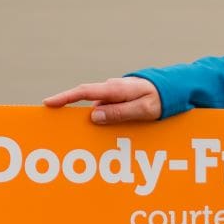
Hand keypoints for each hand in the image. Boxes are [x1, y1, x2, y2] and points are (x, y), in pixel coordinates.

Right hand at [42, 77, 161, 124]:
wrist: (175, 88)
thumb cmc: (161, 99)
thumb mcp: (143, 109)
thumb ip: (119, 113)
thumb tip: (93, 116)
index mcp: (115, 89)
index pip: (84, 92)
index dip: (64, 98)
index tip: (48, 104)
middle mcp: (111, 89)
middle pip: (84, 100)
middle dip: (67, 108)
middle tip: (52, 120)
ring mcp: (114, 94)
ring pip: (96, 108)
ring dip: (88, 120)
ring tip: (78, 135)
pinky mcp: (118, 100)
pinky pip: (105, 110)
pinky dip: (101, 120)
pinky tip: (102, 133)